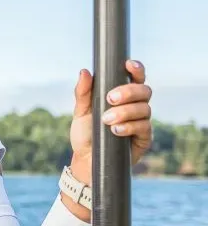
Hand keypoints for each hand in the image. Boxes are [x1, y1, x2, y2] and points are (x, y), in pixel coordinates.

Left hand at [68, 59, 152, 185]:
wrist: (86, 159)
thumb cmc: (86, 133)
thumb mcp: (81, 112)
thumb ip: (83, 92)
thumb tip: (85, 71)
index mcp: (123, 96)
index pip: (135, 79)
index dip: (136, 69)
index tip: (128, 65)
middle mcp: (135, 107)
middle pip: (144, 91)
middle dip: (128, 92)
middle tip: (110, 98)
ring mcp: (142, 122)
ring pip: (145, 109)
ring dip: (125, 112)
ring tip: (106, 120)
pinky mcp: (144, 139)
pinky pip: (144, 127)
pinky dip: (130, 126)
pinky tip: (115, 130)